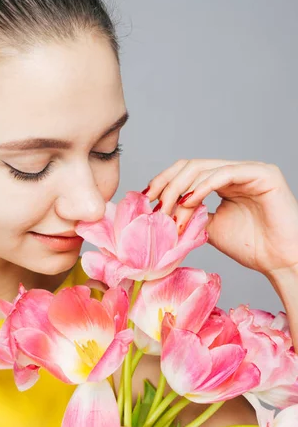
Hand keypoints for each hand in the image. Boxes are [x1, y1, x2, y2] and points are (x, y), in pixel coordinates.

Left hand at [144, 159, 297, 276]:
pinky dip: (203, 186)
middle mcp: (234, 172)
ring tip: (170, 210)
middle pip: (190, 166)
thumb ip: (190, 215)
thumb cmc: (251, 247)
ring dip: (181, 189)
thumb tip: (160, 212)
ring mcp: (248, 170)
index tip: (146, 199)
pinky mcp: (262, 173)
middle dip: (168, 184)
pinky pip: (225, 173)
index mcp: (222, 182)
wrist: (280, 261)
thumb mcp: (210, 229)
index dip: (164, 181)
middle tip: (155, 205)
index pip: (186, 171)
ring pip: (203, 168)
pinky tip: (190, 200)